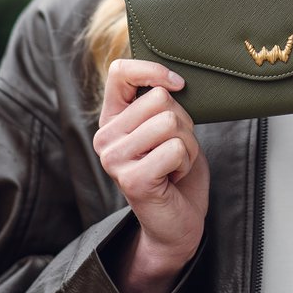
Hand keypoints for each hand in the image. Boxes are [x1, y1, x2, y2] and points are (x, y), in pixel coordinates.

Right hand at [93, 59, 209, 292]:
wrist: (176, 222)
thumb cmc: (174, 169)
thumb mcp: (166, 126)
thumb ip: (160, 102)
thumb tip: (172, 78)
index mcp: (112, 119)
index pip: (120, 72)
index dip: (153, 71)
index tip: (177, 84)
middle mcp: (105, 138)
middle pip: (159, 99)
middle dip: (183, 122)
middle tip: (174, 148)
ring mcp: (115, 159)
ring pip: (170, 122)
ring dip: (187, 143)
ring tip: (174, 163)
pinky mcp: (132, 180)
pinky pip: (176, 149)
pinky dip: (186, 162)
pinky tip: (173, 177)